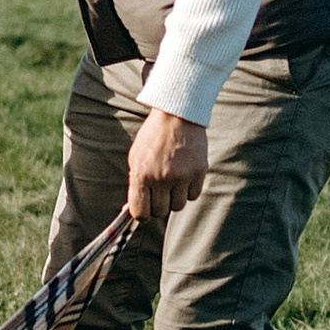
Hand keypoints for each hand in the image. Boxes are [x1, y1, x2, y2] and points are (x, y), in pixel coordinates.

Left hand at [124, 104, 209, 224]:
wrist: (177, 115)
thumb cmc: (153, 138)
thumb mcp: (136, 158)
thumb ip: (135, 184)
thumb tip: (130, 210)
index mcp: (141, 174)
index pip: (140, 212)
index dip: (142, 214)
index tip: (145, 208)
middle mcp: (161, 178)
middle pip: (160, 212)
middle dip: (159, 204)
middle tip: (160, 190)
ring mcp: (182, 176)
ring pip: (178, 206)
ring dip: (175, 198)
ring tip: (173, 180)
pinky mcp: (199, 172)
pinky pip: (193, 196)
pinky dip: (189, 190)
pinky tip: (185, 175)